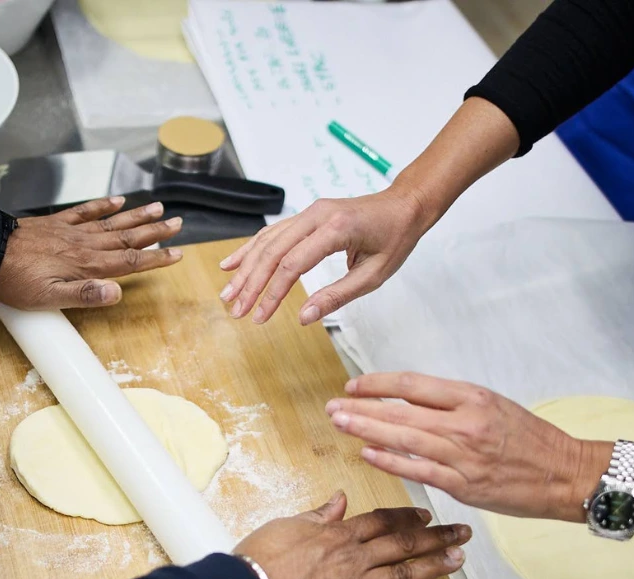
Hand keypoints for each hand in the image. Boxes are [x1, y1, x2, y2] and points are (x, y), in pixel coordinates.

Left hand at [0, 197, 183, 309]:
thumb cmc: (14, 281)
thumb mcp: (50, 298)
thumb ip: (86, 295)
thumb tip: (118, 294)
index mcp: (87, 266)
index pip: (130, 261)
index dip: (156, 259)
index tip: (177, 254)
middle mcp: (85, 245)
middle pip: (128, 237)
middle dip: (155, 232)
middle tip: (178, 223)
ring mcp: (71, 232)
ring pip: (112, 222)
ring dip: (137, 216)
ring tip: (159, 208)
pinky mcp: (56, 224)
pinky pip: (85, 211)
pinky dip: (103, 205)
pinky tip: (118, 201)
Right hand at [218, 187, 432, 325]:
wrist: (405, 204)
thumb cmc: (395, 239)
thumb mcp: (373, 275)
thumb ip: (337, 296)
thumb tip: (304, 317)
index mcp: (336, 229)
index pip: (293, 265)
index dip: (272, 294)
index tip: (260, 318)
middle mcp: (317, 216)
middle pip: (273, 252)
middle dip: (251, 284)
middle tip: (236, 310)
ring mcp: (309, 212)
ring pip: (267, 241)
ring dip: (245, 268)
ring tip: (228, 293)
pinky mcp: (306, 215)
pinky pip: (273, 233)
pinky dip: (251, 248)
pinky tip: (233, 264)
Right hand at [233, 491, 469, 578]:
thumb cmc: (259, 560)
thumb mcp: (287, 526)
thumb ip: (318, 515)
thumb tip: (340, 499)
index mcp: (337, 535)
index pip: (380, 521)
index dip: (406, 517)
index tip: (426, 514)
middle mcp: (354, 559)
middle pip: (402, 544)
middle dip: (435, 536)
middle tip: (461, 532)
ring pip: (404, 575)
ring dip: (435, 566)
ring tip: (459, 559)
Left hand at [326, 372, 601, 519]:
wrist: (565, 473)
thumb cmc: (530, 439)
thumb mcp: (493, 405)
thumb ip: (451, 403)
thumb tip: (406, 401)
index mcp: (472, 397)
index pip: (413, 385)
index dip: (378, 384)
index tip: (354, 386)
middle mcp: (465, 423)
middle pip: (401, 412)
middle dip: (362, 408)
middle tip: (334, 407)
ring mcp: (463, 455)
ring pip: (404, 440)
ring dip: (367, 430)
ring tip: (340, 424)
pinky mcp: (463, 485)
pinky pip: (419, 470)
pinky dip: (390, 462)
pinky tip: (367, 453)